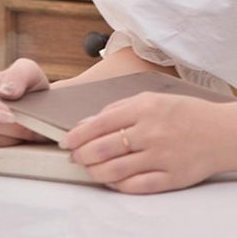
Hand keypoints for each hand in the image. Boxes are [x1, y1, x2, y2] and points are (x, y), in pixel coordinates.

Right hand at [0, 58, 49, 166]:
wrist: (26, 107)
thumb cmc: (23, 88)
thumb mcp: (28, 72)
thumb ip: (20, 75)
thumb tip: (7, 91)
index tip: (11, 116)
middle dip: (14, 129)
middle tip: (36, 128)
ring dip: (13, 143)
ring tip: (29, 136)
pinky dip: (6, 155)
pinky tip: (18, 145)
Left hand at [62, 91, 232, 193]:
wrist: (221, 132)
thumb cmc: (181, 112)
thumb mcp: (148, 99)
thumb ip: (116, 110)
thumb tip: (87, 123)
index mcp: (142, 109)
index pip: (99, 123)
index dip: (78, 134)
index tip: (66, 141)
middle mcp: (150, 133)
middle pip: (105, 148)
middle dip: (82, 155)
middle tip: (74, 157)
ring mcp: (162, 157)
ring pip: (117, 170)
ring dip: (95, 172)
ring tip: (88, 169)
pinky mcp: (173, 178)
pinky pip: (138, 186)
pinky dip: (119, 186)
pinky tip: (110, 181)